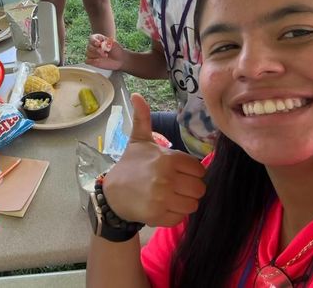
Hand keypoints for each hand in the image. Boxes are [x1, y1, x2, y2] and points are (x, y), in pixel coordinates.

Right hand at [85, 33, 123, 71]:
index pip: (91, 38)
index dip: (94, 41)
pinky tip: (99, 60)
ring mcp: (92, 54)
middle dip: (96, 50)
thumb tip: (100, 44)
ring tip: (105, 56)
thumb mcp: (113, 43)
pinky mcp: (92, 61)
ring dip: (96, 55)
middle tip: (105, 53)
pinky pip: (87, 61)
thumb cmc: (116, 50)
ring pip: (87, 53)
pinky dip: (92, 61)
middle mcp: (93, 46)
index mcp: (97, 39)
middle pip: (89, 46)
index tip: (99, 44)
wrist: (120, 59)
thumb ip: (106, 41)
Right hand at [102, 94, 206, 226]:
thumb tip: (136, 94)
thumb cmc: (130, 165)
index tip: (177, 173)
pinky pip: (181, 217)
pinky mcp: (159, 215)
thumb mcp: (138, 140)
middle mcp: (166, 177)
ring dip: (184, 202)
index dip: (190, 172)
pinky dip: (174, 214)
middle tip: (175, 186)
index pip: (199, 170)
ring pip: (193, 204)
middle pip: (199, 188)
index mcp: (167, 158)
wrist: (113, 193)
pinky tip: (162, 206)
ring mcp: (163, 197)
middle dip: (189, 189)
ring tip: (169, 197)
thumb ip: (143, 118)